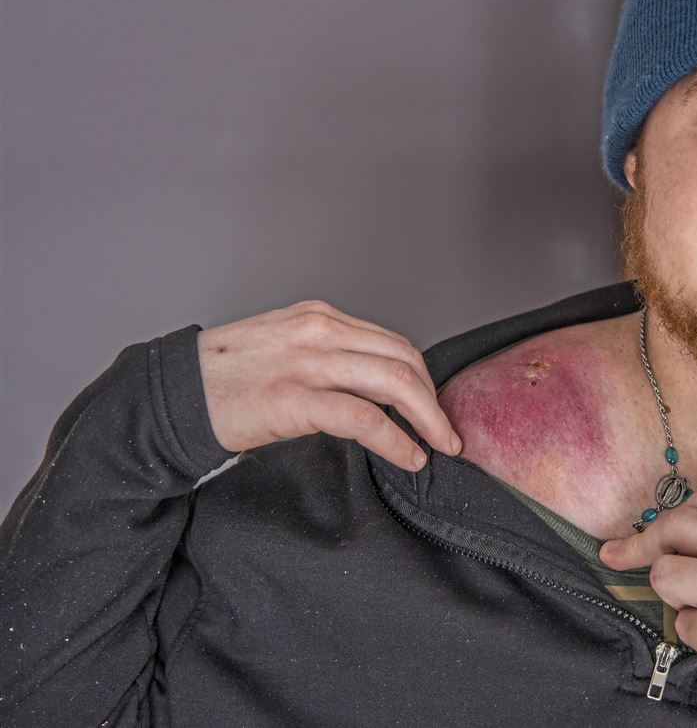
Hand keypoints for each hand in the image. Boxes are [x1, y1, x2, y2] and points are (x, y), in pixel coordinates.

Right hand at [197, 299, 459, 469]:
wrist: (169, 395)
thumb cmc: (223, 379)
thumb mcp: (283, 349)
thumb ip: (326, 358)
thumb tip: (371, 391)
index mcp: (319, 317)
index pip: (392, 342)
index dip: (424, 378)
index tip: (435, 406)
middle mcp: (319, 331)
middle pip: (405, 359)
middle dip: (435, 400)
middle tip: (448, 432)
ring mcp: (307, 363)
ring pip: (395, 383)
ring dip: (428, 419)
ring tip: (440, 446)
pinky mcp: (294, 400)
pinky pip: (365, 419)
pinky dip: (397, 441)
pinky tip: (410, 458)